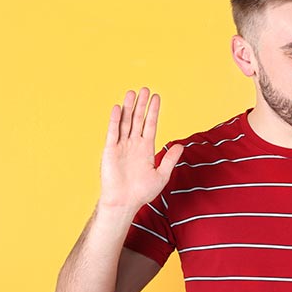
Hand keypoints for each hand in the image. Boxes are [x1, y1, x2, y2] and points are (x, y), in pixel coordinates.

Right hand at [98, 88, 183, 211]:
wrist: (124, 202)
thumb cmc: (141, 192)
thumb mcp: (161, 175)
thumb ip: (169, 159)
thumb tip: (180, 146)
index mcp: (146, 148)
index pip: (150, 125)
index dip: (153, 111)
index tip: (156, 97)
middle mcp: (133, 144)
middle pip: (138, 119)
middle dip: (142, 104)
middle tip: (145, 89)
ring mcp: (121, 146)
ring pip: (126, 122)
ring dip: (129, 108)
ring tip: (132, 92)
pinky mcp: (110, 151)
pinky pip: (113, 133)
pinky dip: (115, 121)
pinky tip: (119, 108)